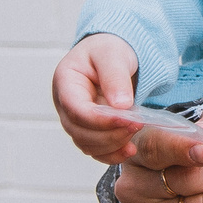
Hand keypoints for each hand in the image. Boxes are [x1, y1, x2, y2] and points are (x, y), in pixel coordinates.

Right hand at [53, 36, 202, 171]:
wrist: (112, 55)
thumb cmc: (109, 49)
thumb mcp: (113, 54)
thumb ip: (115, 76)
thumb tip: (120, 105)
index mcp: (65, 82)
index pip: (77, 110)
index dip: (101, 120)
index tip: (128, 120)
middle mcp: (65, 104)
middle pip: (80, 131)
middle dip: (110, 133)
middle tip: (137, 125)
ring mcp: (74, 120)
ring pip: (87, 144)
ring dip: (112, 145)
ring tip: (136, 132)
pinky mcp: (88, 130)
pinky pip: (95, 150)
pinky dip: (111, 154)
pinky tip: (130, 150)